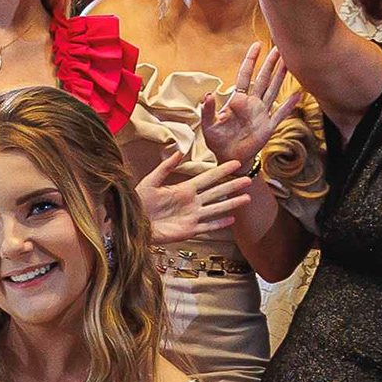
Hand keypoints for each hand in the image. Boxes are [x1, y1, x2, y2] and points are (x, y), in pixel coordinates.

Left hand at [134, 143, 253, 247]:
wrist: (133, 222)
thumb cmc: (139, 202)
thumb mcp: (151, 181)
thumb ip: (165, 167)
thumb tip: (178, 151)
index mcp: (183, 189)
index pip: (207, 178)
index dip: (222, 171)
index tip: (235, 163)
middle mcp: (191, 202)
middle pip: (217, 192)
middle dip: (232, 186)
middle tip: (248, 180)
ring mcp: (192, 217)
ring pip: (216, 209)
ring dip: (232, 204)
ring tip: (247, 199)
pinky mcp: (188, 231)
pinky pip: (207, 227)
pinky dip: (219, 224)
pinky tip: (231, 220)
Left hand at [197, 42, 292, 167]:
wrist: (229, 158)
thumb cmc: (218, 141)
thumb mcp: (209, 125)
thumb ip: (208, 110)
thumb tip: (208, 95)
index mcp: (238, 100)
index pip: (246, 75)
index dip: (251, 60)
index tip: (257, 45)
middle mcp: (252, 104)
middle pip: (263, 79)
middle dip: (271, 63)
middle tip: (279, 47)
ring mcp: (262, 114)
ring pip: (273, 91)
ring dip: (281, 77)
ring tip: (289, 62)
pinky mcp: (268, 127)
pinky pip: (280, 113)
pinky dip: (289, 105)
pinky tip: (298, 94)